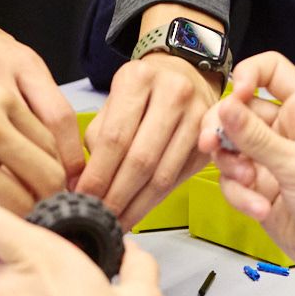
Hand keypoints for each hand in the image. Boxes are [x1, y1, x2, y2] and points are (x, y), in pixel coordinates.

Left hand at [79, 47, 218, 226]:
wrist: (184, 74)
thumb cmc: (143, 91)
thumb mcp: (113, 99)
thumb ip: (97, 137)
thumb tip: (84, 184)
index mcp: (139, 79)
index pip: (115, 137)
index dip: (98, 175)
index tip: (84, 198)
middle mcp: (174, 93)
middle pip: (141, 160)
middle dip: (116, 196)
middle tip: (99, 217)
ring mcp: (197, 116)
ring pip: (163, 175)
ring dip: (137, 205)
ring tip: (117, 221)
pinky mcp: (210, 139)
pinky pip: (179, 178)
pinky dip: (156, 200)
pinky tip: (139, 209)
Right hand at [192, 52, 294, 293]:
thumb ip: (256, 138)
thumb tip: (226, 106)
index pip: (271, 70)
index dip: (248, 76)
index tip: (235, 98)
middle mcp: (285, 131)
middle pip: (238, 110)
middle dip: (222, 128)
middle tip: (212, 145)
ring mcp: (271, 161)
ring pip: (229, 147)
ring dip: (231, 167)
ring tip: (249, 183)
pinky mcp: (260, 190)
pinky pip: (232, 182)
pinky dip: (239, 195)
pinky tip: (259, 209)